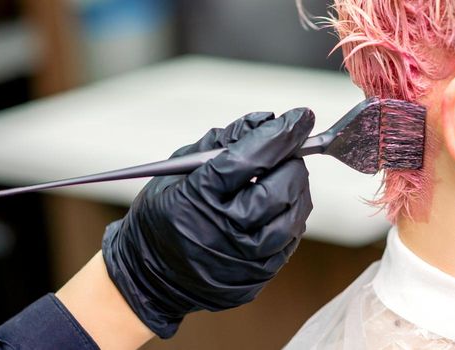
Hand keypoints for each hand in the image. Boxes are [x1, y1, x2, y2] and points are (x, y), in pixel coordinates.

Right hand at [101, 108, 314, 337]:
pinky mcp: (258, 274)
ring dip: (296, 189)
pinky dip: (290, 216)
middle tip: (290, 152)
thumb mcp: (180, 169)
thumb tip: (266, 119)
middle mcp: (222, 230)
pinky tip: (278, 206)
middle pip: (278, 189)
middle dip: (292, 163)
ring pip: (292, 216)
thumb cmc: (167, 212)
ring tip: (284, 177)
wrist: (154, 276)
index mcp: (197, 196)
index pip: (248, 159)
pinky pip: (290, 239)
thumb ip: (223, 141)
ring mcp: (242, 258)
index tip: (300, 117)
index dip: (280, 135)